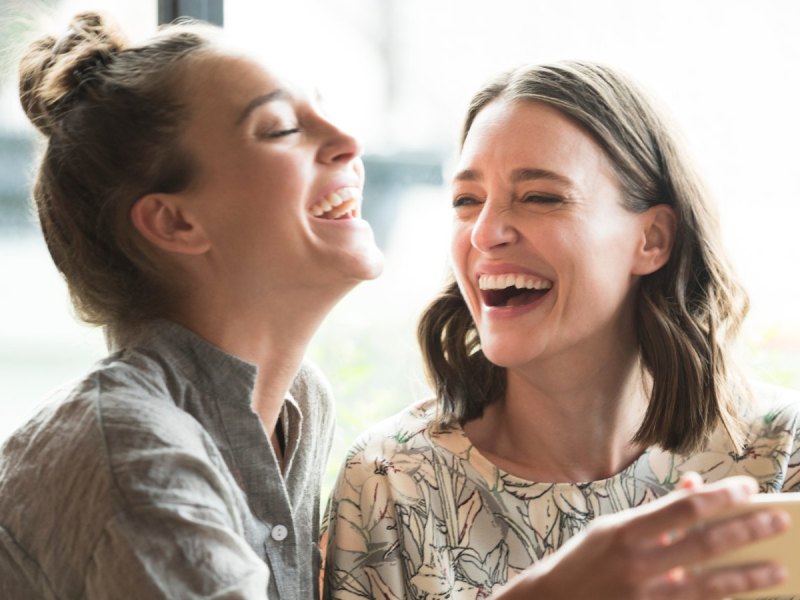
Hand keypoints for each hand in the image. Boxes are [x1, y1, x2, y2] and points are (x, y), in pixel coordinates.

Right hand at [495, 475, 788, 599]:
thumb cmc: (585, 560)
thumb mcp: (612, 528)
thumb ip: (656, 512)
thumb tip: (695, 487)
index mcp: (625, 531)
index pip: (684, 508)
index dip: (720, 496)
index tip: (748, 487)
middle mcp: (638, 563)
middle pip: (705, 544)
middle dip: (746, 530)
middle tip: (778, 520)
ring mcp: (646, 595)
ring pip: (710, 584)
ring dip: (748, 576)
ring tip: (777, 568)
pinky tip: (745, 595)